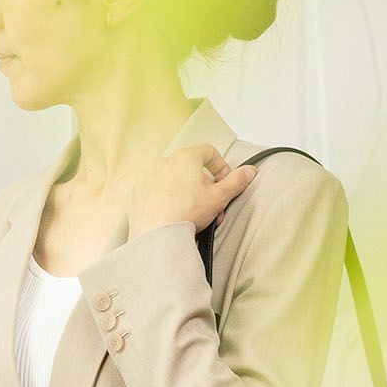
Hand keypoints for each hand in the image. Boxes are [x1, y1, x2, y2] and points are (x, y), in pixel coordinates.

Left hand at [124, 144, 257, 238]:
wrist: (157, 234)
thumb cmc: (186, 212)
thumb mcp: (219, 198)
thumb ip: (236, 183)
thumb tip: (250, 171)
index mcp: (186, 157)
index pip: (209, 152)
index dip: (221, 167)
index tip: (225, 185)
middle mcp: (165, 161)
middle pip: (191, 169)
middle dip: (205, 188)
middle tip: (212, 209)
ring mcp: (148, 176)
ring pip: (173, 181)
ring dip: (185, 194)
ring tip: (192, 216)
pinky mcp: (136, 193)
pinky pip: (154, 192)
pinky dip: (164, 201)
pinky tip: (170, 216)